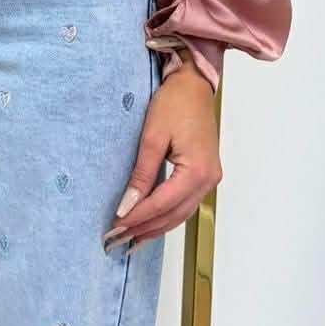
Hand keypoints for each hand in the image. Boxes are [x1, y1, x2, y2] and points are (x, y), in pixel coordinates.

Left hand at [103, 62, 221, 248]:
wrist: (194, 84)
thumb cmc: (175, 103)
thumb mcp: (152, 138)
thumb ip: (141, 175)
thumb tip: (127, 206)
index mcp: (197, 171)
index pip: (162, 204)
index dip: (137, 218)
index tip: (114, 228)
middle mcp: (208, 180)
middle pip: (173, 215)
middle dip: (144, 229)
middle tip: (117, 240)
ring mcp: (210, 179)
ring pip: (181, 214)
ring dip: (156, 227)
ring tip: (130, 240)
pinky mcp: (206, 175)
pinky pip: (185, 204)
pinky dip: (166, 216)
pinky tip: (150, 223)